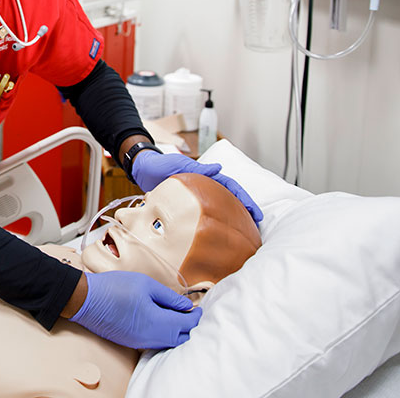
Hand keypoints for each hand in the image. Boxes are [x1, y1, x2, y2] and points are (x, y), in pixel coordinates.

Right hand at [69, 270, 201, 349]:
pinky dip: (162, 334)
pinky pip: (154, 342)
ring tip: (174, 313)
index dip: (196, 315)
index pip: (187, 324)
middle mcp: (150, 337)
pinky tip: (159, 320)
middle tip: (188, 311)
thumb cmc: (114, 288)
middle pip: (180, 338)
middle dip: (188, 325)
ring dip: (175, 330)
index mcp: (157, 322)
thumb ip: (169, 297)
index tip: (198, 307)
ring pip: (167, 342)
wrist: (86, 300)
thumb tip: (186, 305)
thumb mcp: (146, 284)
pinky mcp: (131, 342)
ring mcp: (140, 342)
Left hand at [132, 150, 262, 224]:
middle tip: (254, 230)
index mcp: (207, 176)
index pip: (232, 187)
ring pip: (218, 209)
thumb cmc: (161, 165)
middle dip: (243, 214)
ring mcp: (196, 198)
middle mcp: (205, 187)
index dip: (245, 200)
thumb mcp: (179, 164)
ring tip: (240, 235)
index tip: (256, 213)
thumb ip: (198, 167)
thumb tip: (218, 168)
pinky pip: (203, 217)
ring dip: (230, 220)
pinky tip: (215, 236)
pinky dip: (212, 224)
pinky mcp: (186, 207)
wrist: (143, 171)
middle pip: (229, 201)